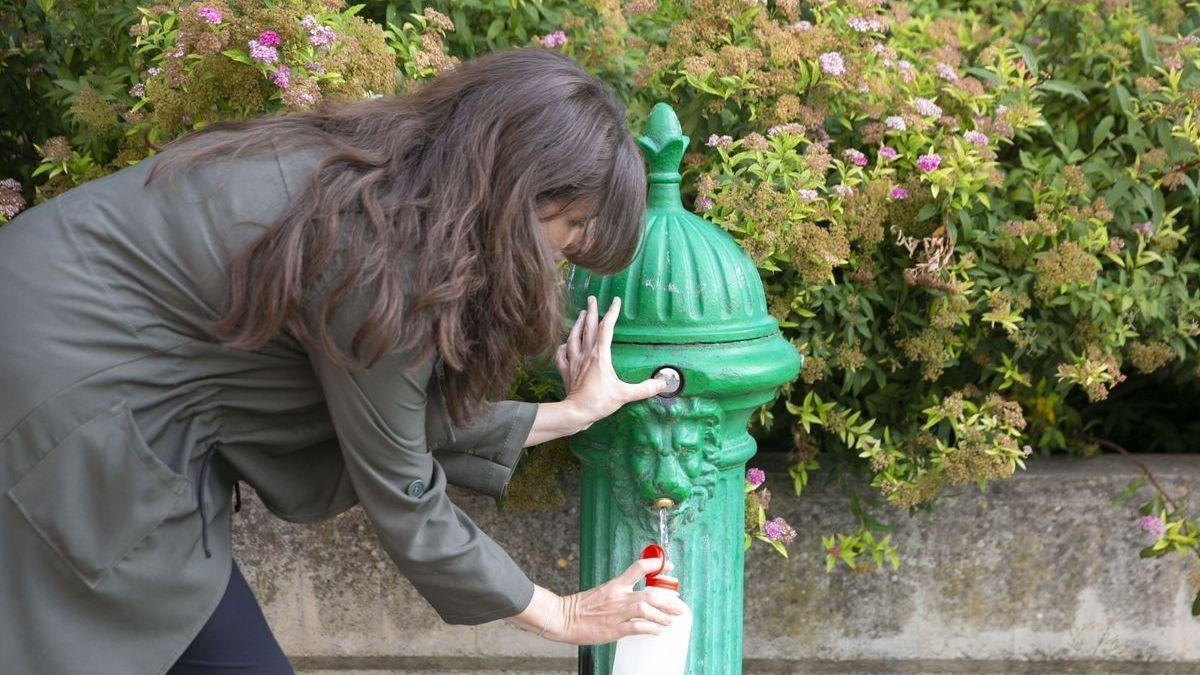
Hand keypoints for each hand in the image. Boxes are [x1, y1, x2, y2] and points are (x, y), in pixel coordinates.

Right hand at [550, 557, 684, 644]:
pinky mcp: (613, 629)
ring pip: (646, 609)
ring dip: (662, 615)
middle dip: (668, 599)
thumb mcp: (603, 591)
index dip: (657, 564)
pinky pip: (637, 627)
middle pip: (650, 592)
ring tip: (670, 620)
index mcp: (616, 584)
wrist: (563, 617)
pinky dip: (650, 629)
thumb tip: (639, 596)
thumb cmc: (581, 606)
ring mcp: (616, 613)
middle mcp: (619, 596)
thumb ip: (620, 591)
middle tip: (678, 605)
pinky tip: (658, 631)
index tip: (668, 567)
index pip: (639, 567)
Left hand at [554, 295, 665, 427]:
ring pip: (573, 337)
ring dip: (577, 324)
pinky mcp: (566, 371)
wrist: (576, 412)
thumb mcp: (625, 395)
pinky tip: (564, 344)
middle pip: (588, 328)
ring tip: (581, 315)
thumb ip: (645, 388)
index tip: (615, 300)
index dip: (612, 313)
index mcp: (600, 355)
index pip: (607, 328)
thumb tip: (662, 383)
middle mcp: (586, 354)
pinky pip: (562, 356)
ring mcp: (574, 362)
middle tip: (591, 298)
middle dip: (591, 311)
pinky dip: (563, 348)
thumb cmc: (599, 402)